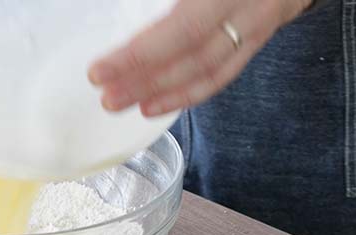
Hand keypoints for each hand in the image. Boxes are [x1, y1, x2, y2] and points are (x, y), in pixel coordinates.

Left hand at [88, 0, 312, 115]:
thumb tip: (104, 3)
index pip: (181, 26)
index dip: (139, 52)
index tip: (98, 70)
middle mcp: (244, 4)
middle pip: (189, 49)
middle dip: (143, 77)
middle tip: (105, 95)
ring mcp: (255, 23)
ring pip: (206, 67)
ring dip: (161, 91)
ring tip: (120, 103)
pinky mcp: (257, 39)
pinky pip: (222, 74)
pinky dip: (187, 93)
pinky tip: (154, 104)